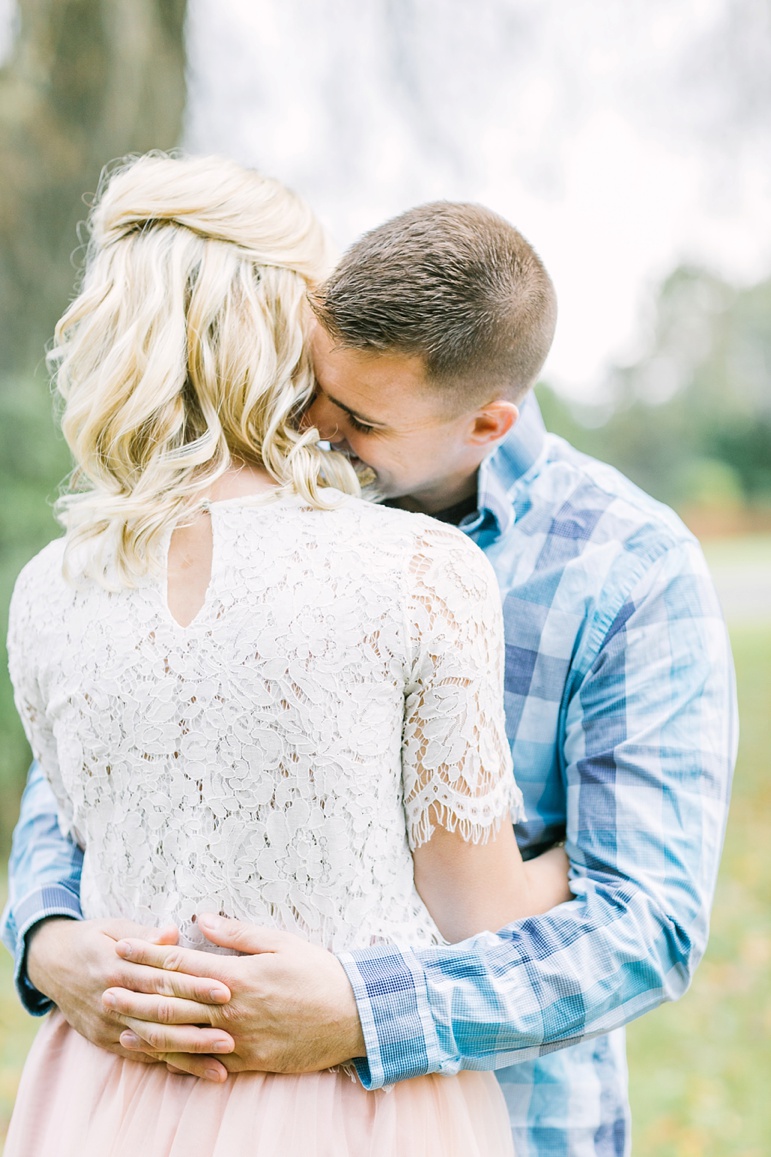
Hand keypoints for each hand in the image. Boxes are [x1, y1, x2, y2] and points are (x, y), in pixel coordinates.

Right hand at [26, 917, 231, 1080]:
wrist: (51, 963)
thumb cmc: (93, 939)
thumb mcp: (115, 927)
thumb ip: (145, 934)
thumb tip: (172, 932)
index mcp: (120, 965)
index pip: (163, 978)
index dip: (194, 985)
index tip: (225, 990)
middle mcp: (114, 997)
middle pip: (161, 1014)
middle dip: (197, 1027)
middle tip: (231, 1036)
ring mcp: (108, 1023)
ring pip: (152, 1041)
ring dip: (187, 1054)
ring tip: (220, 1065)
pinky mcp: (104, 1040)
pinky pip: (138, 1055)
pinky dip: (165, 1064)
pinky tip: (192, 1071)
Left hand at [106, 915, 366, 1072]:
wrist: (353, 1017)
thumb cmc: (318, 972)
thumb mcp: (281, 942)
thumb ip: (238, 933)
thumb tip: (203, 918)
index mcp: (239, 975)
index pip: (183, 963)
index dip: (150, 954)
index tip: (124, 946)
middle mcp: (233, 1010)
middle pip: (175, 1001)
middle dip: (137, 993)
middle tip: (106, 988)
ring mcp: (239, 1040)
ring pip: (183, 1037)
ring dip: (149, 1029)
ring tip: (121, 1023)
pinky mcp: (249, 1062)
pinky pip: (205, 1063)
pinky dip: (178, 1058)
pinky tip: (159, 1054)